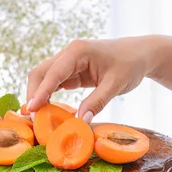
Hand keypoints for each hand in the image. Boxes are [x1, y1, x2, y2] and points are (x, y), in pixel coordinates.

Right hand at [26, 36, 160, 121]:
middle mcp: (69, 53)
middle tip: (32, 118)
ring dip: (38, 95)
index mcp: (78, 51)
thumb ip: (97, 102)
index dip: (41, 92)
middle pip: (41, 73)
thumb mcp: (116, 85)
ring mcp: (68, 61)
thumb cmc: (130, 65)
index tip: (31, 109)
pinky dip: (48, 95)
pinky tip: (46, 110)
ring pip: (44, 77)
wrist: (140, 54)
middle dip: (34, 93)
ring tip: (36, 117)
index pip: (53, 73)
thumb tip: (81, 121)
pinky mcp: (72, 70)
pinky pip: (54, 82)